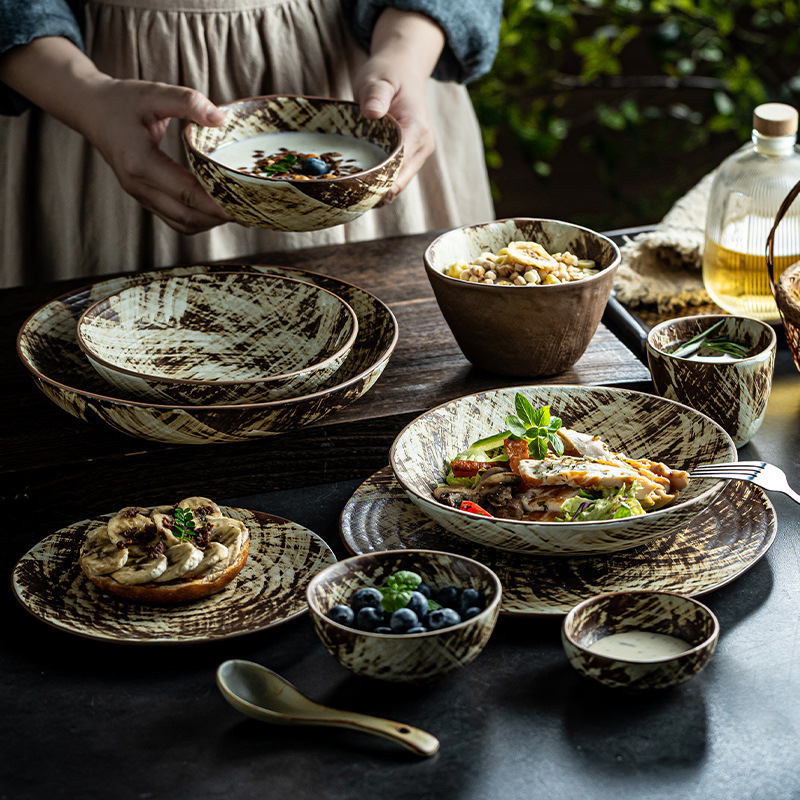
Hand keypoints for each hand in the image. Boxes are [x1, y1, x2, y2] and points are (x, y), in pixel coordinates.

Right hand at [81, 78, 233, 233]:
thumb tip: (220, 118)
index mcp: (140, 163)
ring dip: (211, 222)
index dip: (217, 204)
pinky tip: (217, 209)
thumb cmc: (122, 101)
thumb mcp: (153, 93)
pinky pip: (175, 219)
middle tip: (251, 212)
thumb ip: (187, 101)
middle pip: (187, 216)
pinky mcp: (144, 198)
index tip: (244, 208)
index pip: (186, 194)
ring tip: (239, 212)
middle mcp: (138, 186)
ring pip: (182, 223)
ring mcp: (140, 195)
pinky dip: (198, 219)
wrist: (90, 110)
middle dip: (220, 218)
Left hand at [352, 9, 444, 204]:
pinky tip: (355, 187)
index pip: (398, 167)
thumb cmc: (388, 73)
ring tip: (346, 197)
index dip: (377, 181)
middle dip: (372, 193)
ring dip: (373, 192)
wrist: (403, 70)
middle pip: (398, 183)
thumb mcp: (378, 78)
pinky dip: (376, 185)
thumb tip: (372, 112)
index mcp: (417, 131)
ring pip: (395, 186)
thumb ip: (376, 95)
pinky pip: (392, 179)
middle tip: (342, 199)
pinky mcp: (408, 159)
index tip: (351, 189)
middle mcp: (422, 148)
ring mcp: (416, 155)